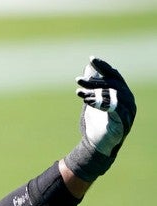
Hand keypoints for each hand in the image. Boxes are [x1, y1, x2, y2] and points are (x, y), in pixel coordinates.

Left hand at [65, 57, 135, 181]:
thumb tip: (89, 68)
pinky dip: (100, 104)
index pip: (115, 76)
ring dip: (94, 92)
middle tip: (77, 80)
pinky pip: (113, 109)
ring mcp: (127, 113)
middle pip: (113, 84)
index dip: (104, 67)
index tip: (91, 59)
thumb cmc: (95, 123)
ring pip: (113, 96)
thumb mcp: (92, 101)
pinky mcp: (122, 124)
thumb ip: (93, 86)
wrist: (96, 146)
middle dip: (95, 81)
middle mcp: (128, 101)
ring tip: (79, 93)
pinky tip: (87, 102)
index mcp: (122, 94)